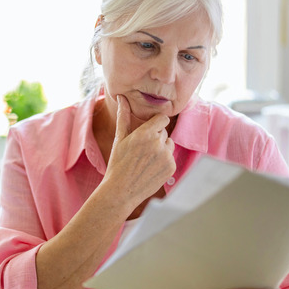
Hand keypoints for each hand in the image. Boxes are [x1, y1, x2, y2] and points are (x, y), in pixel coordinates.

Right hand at [102, 95, 175, 212]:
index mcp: (145, 134)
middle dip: (155, 138)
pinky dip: (163, 162)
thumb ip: (124, 116)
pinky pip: (171, 158)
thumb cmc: (117, 164)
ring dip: (161, 149)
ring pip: (169, 144)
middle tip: (141, 151)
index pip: (162, 119)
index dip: (156, 123)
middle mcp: (158, 144)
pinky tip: (150, 169)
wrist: (121, 191)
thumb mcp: (119, 138)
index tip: (149, 130)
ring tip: (146, 160)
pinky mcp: (171, 168)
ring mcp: (166, 157)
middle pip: (164, 132)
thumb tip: (121, 97)